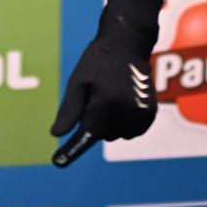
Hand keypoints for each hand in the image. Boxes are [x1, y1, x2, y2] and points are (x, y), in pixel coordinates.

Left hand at [51, 0, 161, 165]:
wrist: (128, 43)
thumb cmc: (98, 60)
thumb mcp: (78, 81)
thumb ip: (69, 109)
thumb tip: (57, 134)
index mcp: (105, 102)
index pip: (86, 134)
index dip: (71, 150)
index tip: (57, 163)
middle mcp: (125, 111)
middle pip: (101, 134)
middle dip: (94, 121)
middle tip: (95, 95)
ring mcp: (141, 114)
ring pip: (116, 135)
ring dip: (109, 123)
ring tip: (110, 95)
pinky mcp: (150, 114)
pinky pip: (131, 132)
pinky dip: (123, 124)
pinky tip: (122, 103)